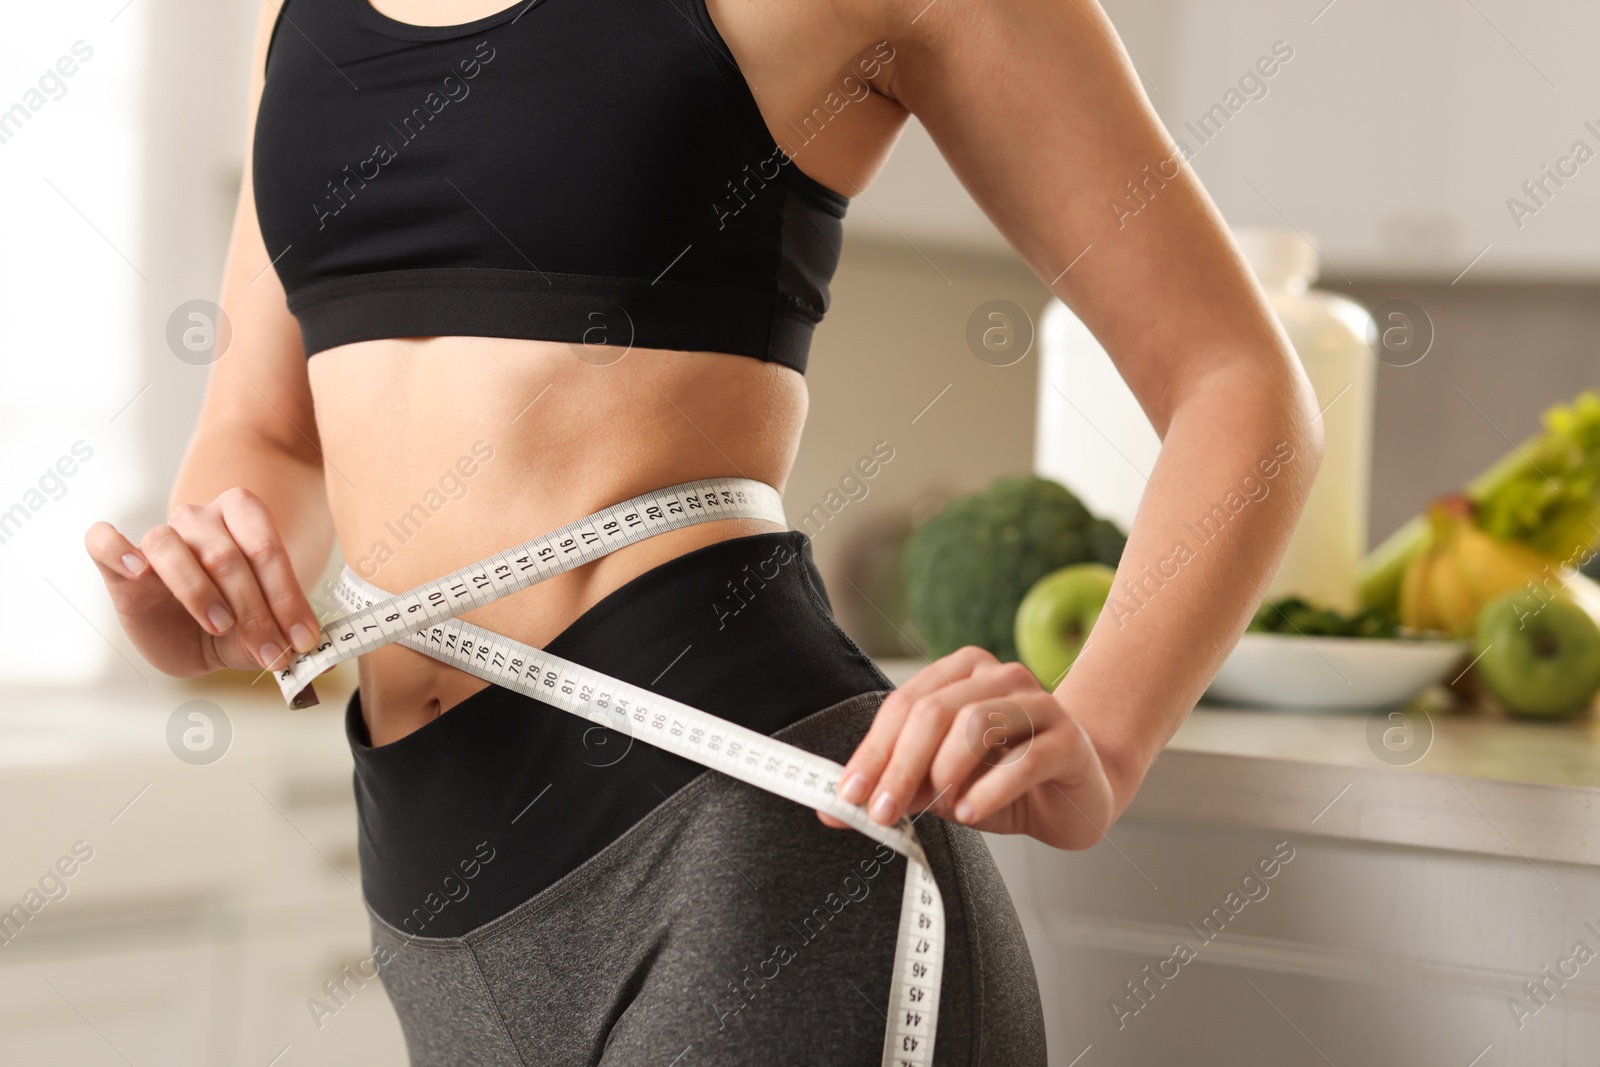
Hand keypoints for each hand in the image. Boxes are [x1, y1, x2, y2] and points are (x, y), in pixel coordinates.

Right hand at [85, 488, 321, 676]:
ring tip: (220, 626)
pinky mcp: (117, 563)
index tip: (304, 640)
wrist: (186, 636)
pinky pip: (104, 541)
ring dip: (199, 590)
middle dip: (255, 609)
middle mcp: (200, 520)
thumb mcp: (261, 633)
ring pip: (170, 546)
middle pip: (226, 554)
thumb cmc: (232, 624)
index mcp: (243, 518)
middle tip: (273, 651)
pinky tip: (138, 572)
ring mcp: (157, 538)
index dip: (288, 597)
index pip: (267, 549)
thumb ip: (285, 637)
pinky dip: (117, 550)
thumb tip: (321, 659)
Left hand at [820, 647, 1116, 849]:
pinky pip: (1025, 759)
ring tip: (942, 808)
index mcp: (962, 673)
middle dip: (899, 767)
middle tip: (881, 813)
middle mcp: (1000, 677)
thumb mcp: (945, 784)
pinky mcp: (1069, 740)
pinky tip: (972, 812)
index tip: (848, 796)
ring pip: (976, 724)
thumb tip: (842, 806)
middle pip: (934, 712)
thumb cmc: (1006, 781)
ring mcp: (1039, 703)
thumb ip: (902, 786)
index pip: (904, 705)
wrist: (1080, 792)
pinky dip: (991, 789)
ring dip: (946, 773)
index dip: (872, 752)